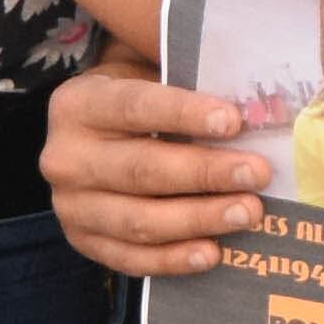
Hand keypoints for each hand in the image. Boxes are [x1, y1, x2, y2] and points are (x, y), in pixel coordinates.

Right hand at [39, 53, 273, 279]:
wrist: (95, 137)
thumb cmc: (136, 97)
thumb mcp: (143, 67)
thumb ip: (173, 66)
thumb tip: (233, 64)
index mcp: (78, 104)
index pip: (134, 107)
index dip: (184, 114)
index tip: (233, 121)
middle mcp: (65, 158)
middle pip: (142, 169)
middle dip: (205, 173)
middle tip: (257, 173)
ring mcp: (71, 207)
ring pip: (139, 220)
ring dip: (199, 219)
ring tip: (249, 212)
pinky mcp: (84, 242)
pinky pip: (131, 258)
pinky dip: (173, 259)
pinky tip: (212, 253)